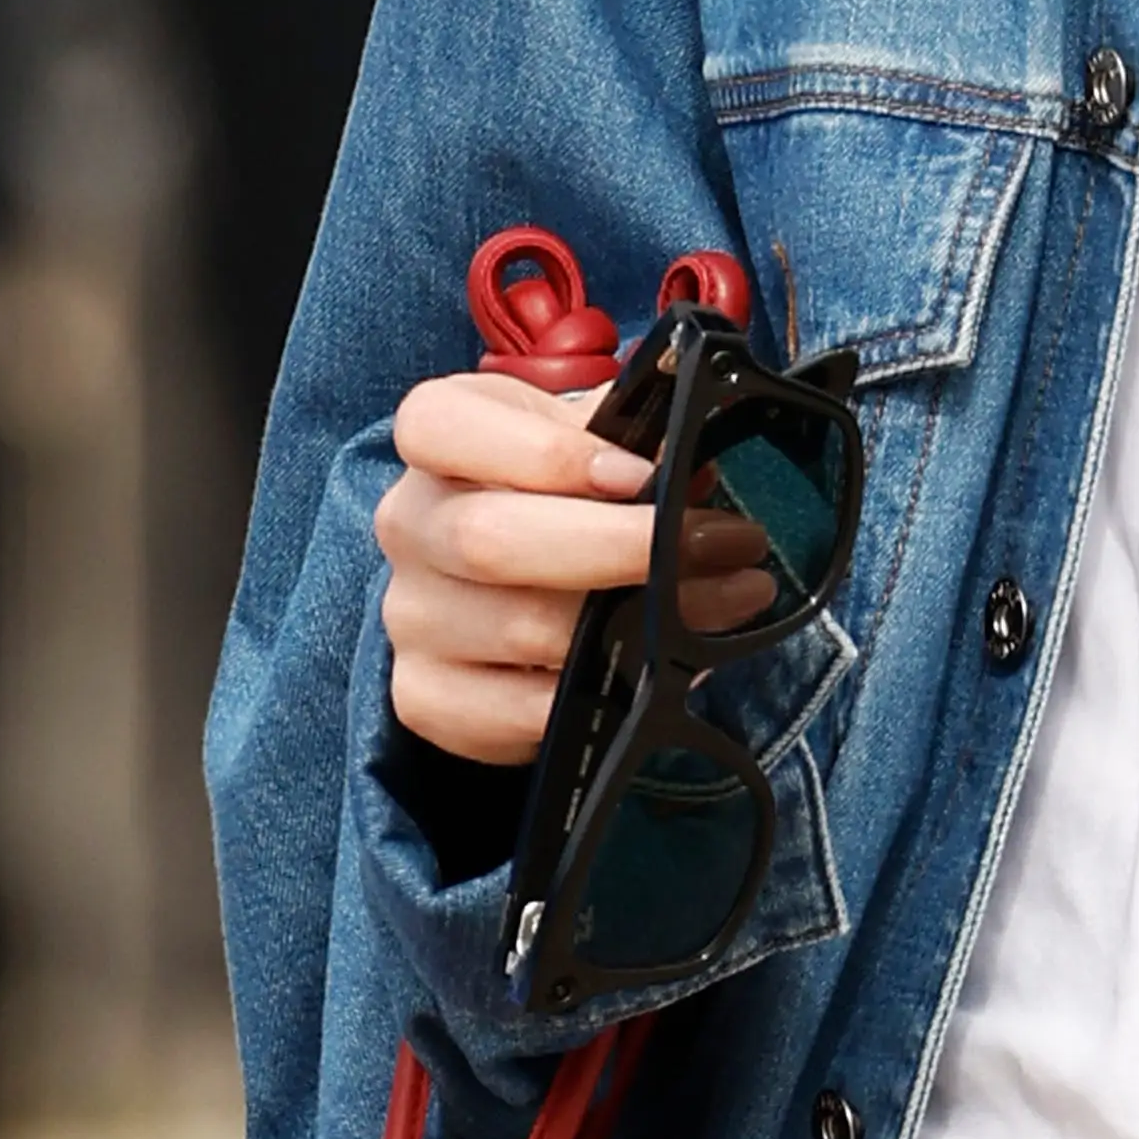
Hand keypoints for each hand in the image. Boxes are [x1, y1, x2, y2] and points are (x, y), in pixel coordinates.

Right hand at [374, 371, 777, 764]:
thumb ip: (631, 435)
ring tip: (729, 600)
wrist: (508, 573)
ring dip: (639, 623)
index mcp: (436, 438)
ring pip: (518, 628)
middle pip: (487, 538)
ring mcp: (410, 614)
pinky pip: (508, 711)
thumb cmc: (560, 487)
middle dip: (623, 547)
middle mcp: (409, 523)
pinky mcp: (426, 694)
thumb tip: (691, 460)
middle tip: (727, 545)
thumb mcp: (589, 434)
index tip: (643, 475)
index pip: (440, 427)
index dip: (546, 452)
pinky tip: (656, 669)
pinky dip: (594, 694)